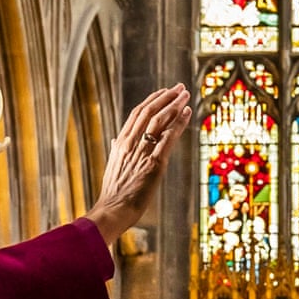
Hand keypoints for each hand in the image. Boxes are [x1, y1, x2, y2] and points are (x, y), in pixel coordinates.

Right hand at [86, 84, 191, 245]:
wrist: (112, 210)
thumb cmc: (113, 194)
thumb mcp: (112, 167)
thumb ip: (116, 151)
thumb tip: (115, 140)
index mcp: (120, 143)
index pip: (137, 114)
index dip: (152, 100)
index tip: (163, 92)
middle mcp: (130, 143)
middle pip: (149, 112)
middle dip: (166, 97)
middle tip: (180, 88)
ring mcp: (142, 152)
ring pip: (159, 121)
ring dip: (174, 105)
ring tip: (186, 94)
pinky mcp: (154, 164)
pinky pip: (168, 138)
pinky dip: (179, 123)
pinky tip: (187, 113)